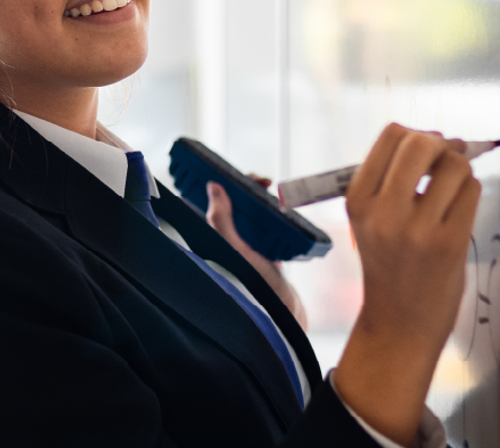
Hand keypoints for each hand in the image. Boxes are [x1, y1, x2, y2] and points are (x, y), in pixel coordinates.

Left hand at [205, 175, 308, 331]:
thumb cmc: (256, 292)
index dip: (223, 188)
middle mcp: (231, 246)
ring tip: (275, 194)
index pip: (215, 207)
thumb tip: (213, 188)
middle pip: (237, 209)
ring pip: (256, 218)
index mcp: (216, 243)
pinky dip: (278, 220)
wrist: (286, 321)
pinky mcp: (270, 258)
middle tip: (265, 182)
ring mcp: (252, 251)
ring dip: (265, 203)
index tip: (237, 177)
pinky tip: (286, 213)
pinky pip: (272, 232)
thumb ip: (221, 221)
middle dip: (249, 191)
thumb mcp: (236, 252)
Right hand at [334, 123, 480, 445]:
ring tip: (453, 187)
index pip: (390, 137)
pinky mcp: (448, 242)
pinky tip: (459, 207)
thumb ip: (389, 180)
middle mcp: (383, 210)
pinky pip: (470, 191)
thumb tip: (434, 139)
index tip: (427, 149)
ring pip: (453, 165)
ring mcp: (416, 227)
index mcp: (357, 200)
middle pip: (421, 143)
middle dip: (441, 144)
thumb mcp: (369, 219)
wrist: (399, 321)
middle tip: (446, 158)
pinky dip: (470, 190)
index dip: (416, 134)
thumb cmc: (388, 264)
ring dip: (460, 168)